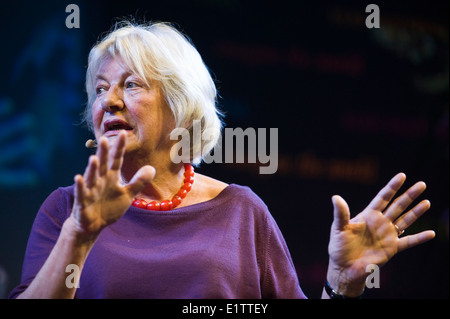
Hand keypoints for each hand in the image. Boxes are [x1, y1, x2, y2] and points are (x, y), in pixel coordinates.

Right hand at [70, 132, 154, 237]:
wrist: (94, 225)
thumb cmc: (109, 207)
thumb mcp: (127, 194)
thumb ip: (138, 182)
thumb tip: (152, 168)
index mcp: (111, 177)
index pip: (116, 159)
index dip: (120, 148)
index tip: (124, 133)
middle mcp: (100, 180)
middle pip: (103, 164)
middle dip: (103, 153)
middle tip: (105, 138)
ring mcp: (90, 190)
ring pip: (91, 177)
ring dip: (92, 168)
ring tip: (93, 158)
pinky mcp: (83, 202)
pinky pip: (81, 193)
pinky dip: (80, 186)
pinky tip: (78, 177)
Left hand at [327, 173, 434, 294]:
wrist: (344, 268)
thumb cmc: (339, 247)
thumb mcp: (339, 228)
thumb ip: (340, 213)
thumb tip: (335, 197)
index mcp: (368, 215)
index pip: (383, 198)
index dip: (392, 187)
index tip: (402, 176)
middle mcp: (380, 222)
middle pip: (398, 205)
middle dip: (409, 195)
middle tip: (422, 184)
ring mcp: (387, 235)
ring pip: (405, 220)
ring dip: (416, 212)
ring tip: (427, 202)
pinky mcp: (392, 248)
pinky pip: (409, 242)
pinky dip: (420, 238)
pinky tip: (431, 233)